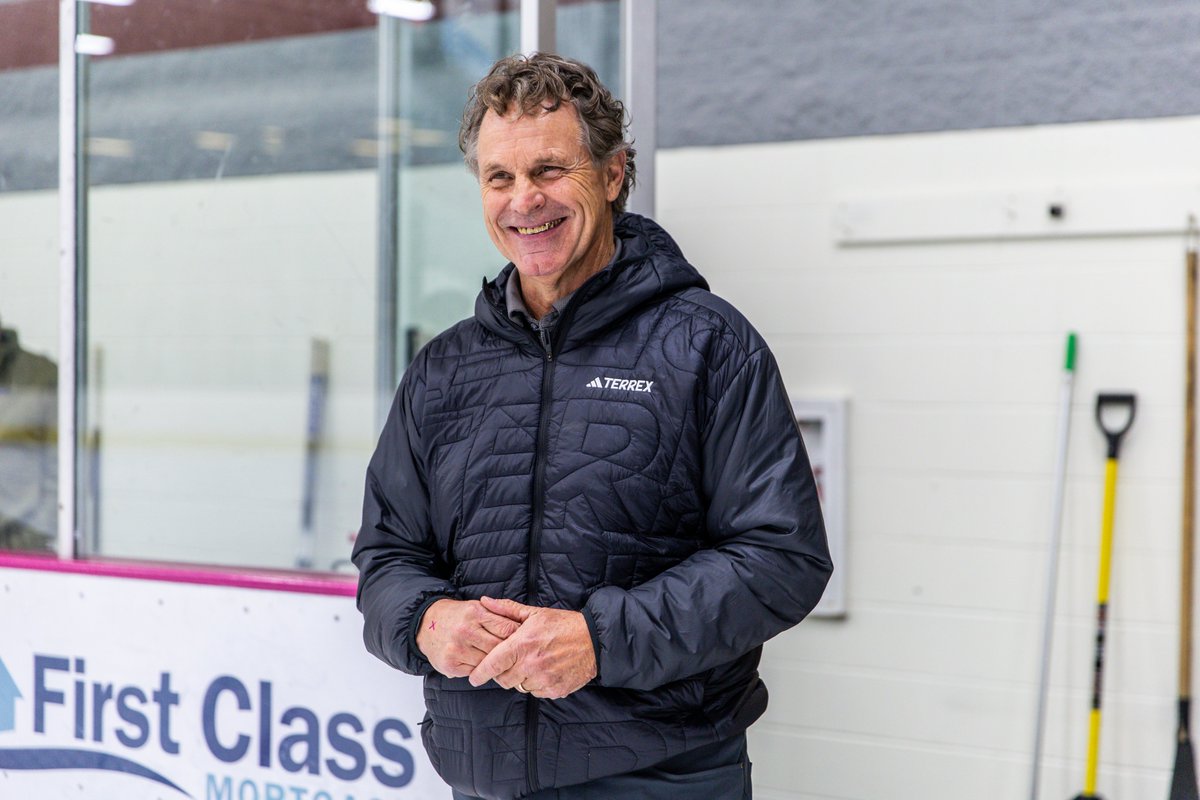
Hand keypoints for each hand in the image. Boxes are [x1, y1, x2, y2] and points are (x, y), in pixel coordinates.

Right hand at [417, 598, 520, 678]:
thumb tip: (524, 628)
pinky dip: (481, 671)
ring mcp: (457, 648)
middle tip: (519, 657)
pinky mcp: (450, 664)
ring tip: (503, 664)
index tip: (526, 642)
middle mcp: (465, 630)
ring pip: (487, 663)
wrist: (426, 624)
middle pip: (498, 648)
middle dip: (510, 654)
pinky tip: (484, 667)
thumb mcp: (478, 608)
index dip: (519, 637)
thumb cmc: (459, 616)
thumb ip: (499, 615)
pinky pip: (474, 672)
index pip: (506, 628)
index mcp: (476, 613)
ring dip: (496, 665)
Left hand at [467, 597, 596, 699]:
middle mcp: (531, 664)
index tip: (473, 678)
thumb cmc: (564, 624)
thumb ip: (507, 610)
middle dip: (502, 673)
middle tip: (510, 663)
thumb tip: (485, 601)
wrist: (595, 640)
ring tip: (530, 664)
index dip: (479, 673)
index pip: (492, 664)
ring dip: (520, 678)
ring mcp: (544, 679)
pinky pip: (535, 692)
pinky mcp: (555, 690)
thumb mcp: (535, 613)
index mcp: (523, 644)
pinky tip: (544, 670)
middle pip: (503, 679)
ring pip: (519, 686)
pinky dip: (535, 684)